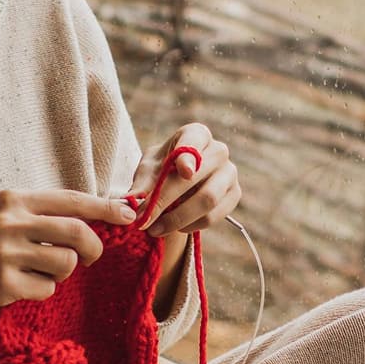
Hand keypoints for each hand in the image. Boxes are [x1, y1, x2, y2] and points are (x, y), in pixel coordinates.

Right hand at [0, 189, 136, 317]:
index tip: (129, 215)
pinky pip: (48, 289)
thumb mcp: (2, 217)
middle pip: (78, 232)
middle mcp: (10, 221)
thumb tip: (95, 215)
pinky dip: (40, 292)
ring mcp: (6, 252)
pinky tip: (18, 288)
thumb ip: (41, 214)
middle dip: (93, 249)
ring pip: (66, 263)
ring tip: (35, 273)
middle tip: (91, 259)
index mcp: (13, 199)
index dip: (105, 207)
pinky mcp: (4, 282)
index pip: (71, 199)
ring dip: (59, 274)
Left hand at [129, 123, 241, 237]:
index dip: (189, 157)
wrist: (181, 181)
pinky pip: (213, 216)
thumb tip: (130, 201)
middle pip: (196, 178)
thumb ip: (142, 183)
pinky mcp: (234, 195)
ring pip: (207, 201)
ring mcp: (230, 173)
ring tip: (155, 229)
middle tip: (144, 219)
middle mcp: (218, 151)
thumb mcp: (148, 170)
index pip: (193, 143)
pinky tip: (175, 228)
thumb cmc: (163, 168)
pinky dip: (191, 226)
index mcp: (196, 134)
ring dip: (177, 219)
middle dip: (166, 201)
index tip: (183, 171)